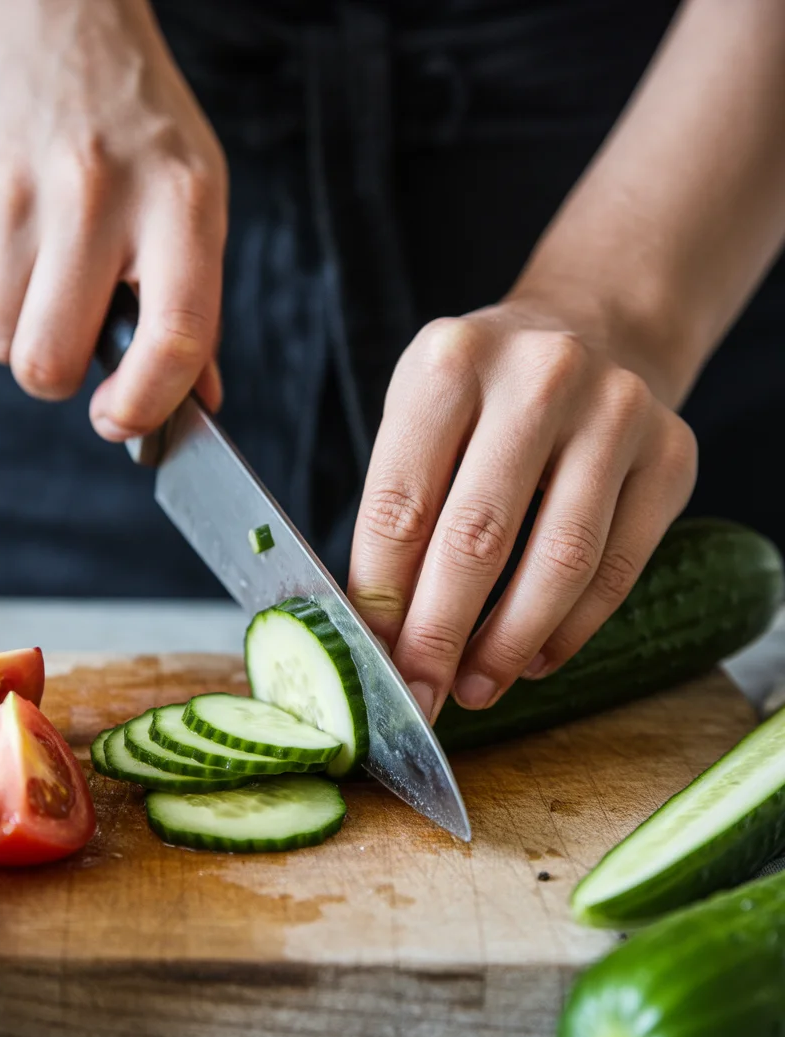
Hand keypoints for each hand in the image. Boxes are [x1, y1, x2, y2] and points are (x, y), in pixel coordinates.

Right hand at [0, 0, 227, 437]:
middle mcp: (93, 193)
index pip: (173, 336)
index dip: (147, 405)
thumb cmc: (140, 135)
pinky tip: (21, 233)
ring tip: (54, 265)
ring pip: (1, 339)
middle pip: (49, 361)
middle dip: (60, 379)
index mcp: (177, 204)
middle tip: (77, 342)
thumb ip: (199, 308)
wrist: (55, 29)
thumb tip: (196, 402)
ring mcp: (10, 188)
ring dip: (27, 327)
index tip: (124, 424)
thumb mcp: (199, 202)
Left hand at [348, 296, 697, 720]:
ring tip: (476, 686)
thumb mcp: (421, 417)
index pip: (402, 504)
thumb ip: (398, 510)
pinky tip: (535, 657)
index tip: (374, 659)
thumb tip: (380, 632)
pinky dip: (571, 629)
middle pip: (478, 537)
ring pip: (560, 561)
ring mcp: (616, 411)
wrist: (593, 333)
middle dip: (440, 635)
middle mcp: (539, 376)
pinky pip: (618, 568)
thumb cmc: (484, 395)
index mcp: (451, 360)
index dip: (383, 598)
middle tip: (421, 694)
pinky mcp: (671, 454)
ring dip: (509, 643)